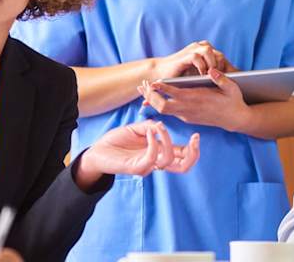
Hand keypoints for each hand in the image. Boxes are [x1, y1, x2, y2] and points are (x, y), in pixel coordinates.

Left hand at [81, 120, 199, 177]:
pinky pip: (151, 158)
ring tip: (159, 127)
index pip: (182, 156)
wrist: (97, 151)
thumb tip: (161, 125)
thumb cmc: (116, 141)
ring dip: (168, 141)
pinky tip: (149, 132)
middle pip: (183, 167)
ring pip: (168, 161)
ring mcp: (146, 166)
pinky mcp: (136, 167)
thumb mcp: (136, 129)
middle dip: (193, 154)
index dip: (193, 149)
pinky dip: (154, 142)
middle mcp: (155, 162)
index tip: (196, 136)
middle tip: (194, 140)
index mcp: (158, 153)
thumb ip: (150, 126)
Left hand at [139, 68, 252, 131]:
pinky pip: (169, 112)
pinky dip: (159, 104)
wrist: (234, 119)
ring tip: (144, 89)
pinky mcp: (186, 118)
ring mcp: (187, 115)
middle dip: (150, 97)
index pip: (175, 95)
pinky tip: (154, 96)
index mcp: (198, 100)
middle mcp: (189, 109)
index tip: (152, 82)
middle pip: (163, 107)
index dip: (162, 89)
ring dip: (152, 101)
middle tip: (142, 86)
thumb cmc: (233, 101)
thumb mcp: (232, 88)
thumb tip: (212, 70)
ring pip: (163, 111)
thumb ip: (221, 78)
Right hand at [152, 41, 233, 78]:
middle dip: (221, 68)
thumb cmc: (181, 77)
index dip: (228, 70)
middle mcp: (200, 47)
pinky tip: (202, 75)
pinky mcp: (185, 55)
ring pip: (208, 51)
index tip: (233, 82)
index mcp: (206, 52)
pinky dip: (201, 66)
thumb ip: (211, 76)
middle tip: (222, 80)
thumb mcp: (199, 76)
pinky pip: (196, 57)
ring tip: (211, 77)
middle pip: (218, 54)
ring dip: (212, 64)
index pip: (222, 58)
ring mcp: (192, 49)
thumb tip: (230, 84)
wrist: (161, 72)